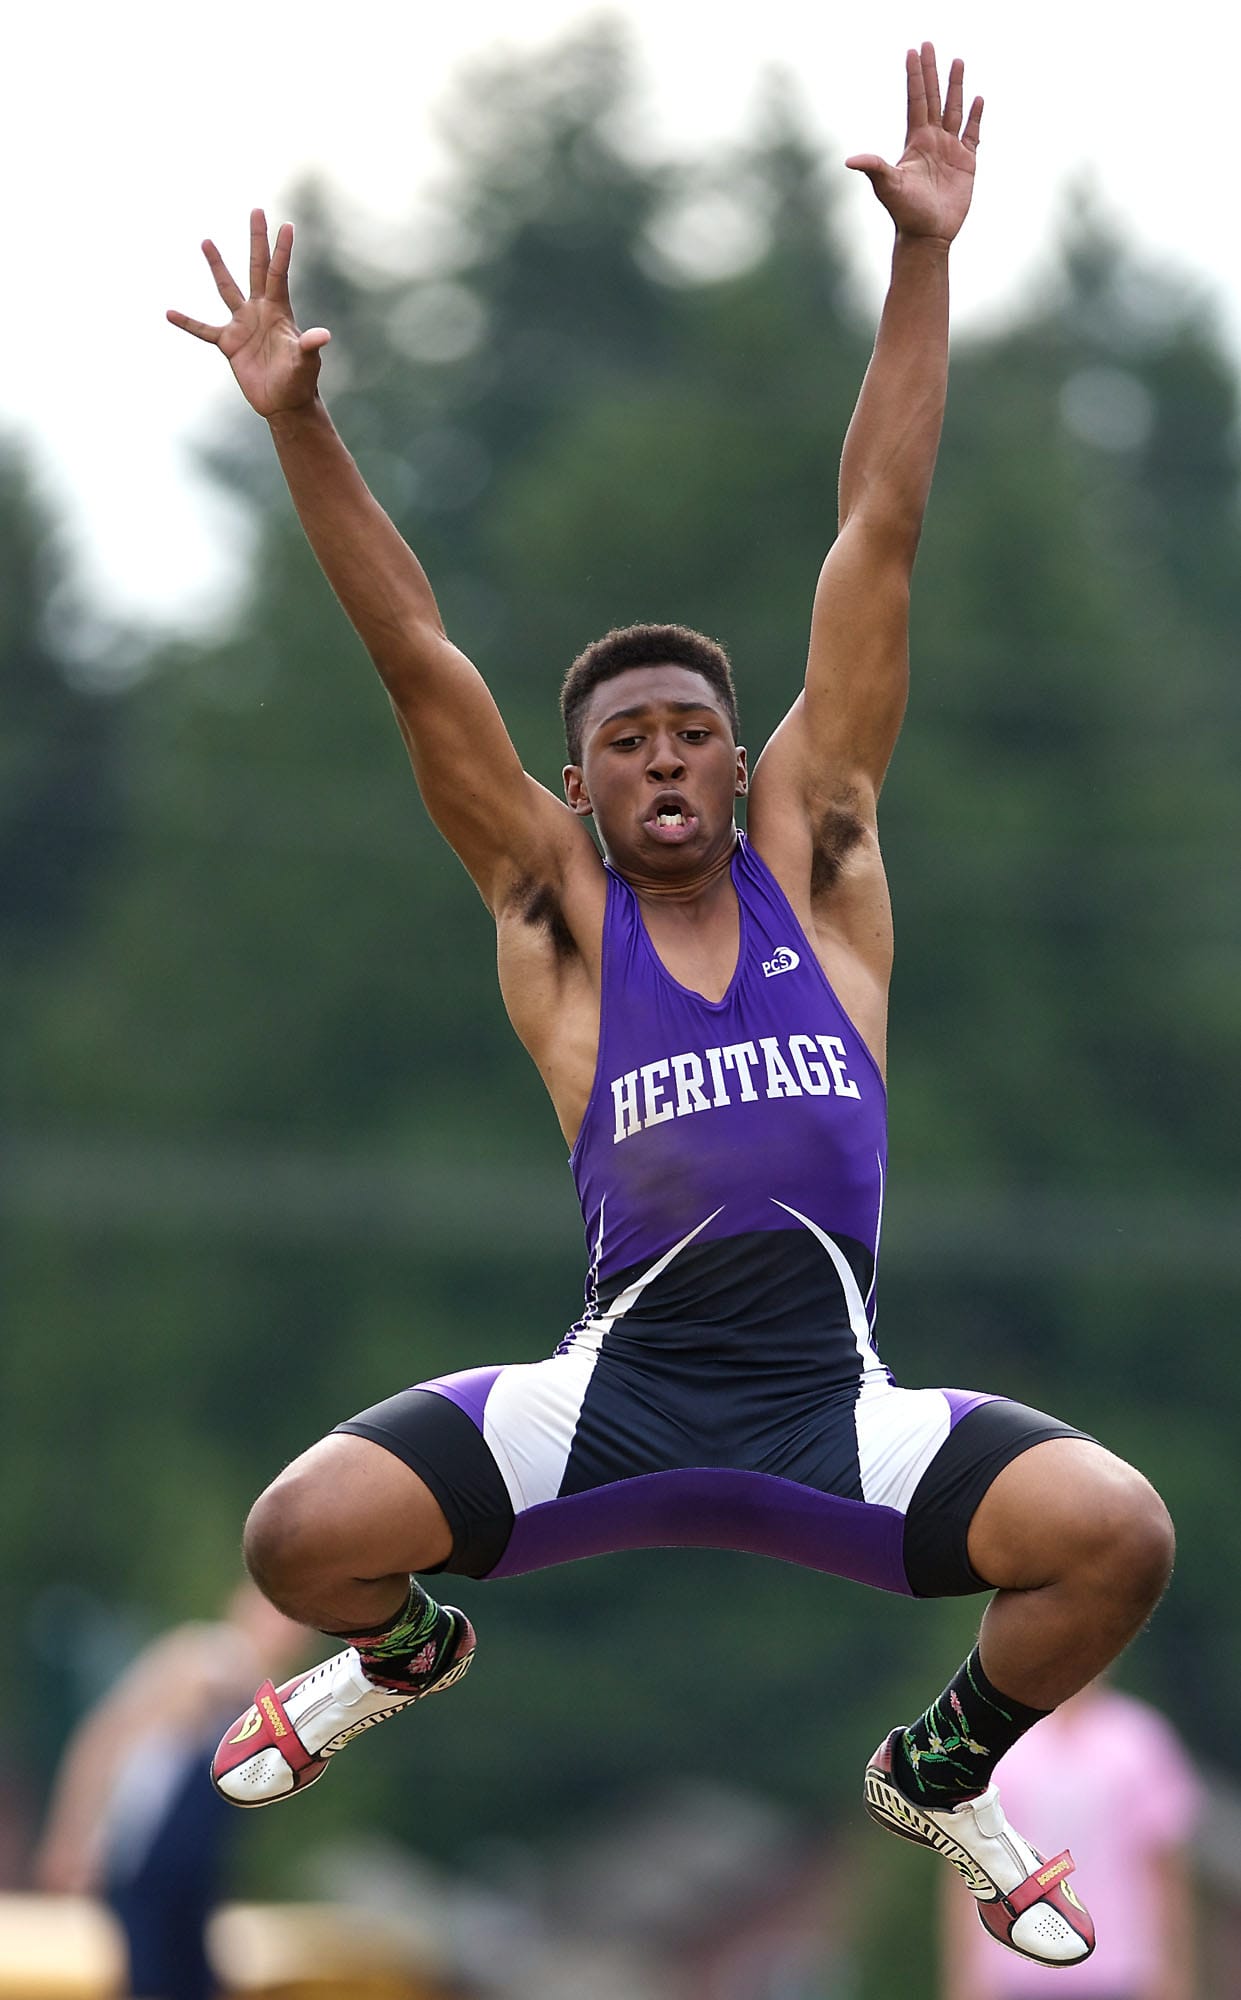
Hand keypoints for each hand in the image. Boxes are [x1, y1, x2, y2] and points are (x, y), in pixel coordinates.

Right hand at [167, 209, 330, 416]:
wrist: (284, 403)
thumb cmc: (300, 382)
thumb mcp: (305, 363)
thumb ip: (310, 347)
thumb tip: (322, 336)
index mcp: (279, 310)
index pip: (278, 273)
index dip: (281, 250)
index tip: (286, 224)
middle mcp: (260, 310)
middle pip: (256, 267)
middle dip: (256, 240)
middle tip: (256, 210)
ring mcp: (243, 325)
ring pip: (226, 288)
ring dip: (217, 265)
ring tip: (206, 241)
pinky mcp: (229, 344)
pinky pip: (203, 329)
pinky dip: (187, 322)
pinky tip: (169, 313)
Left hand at [847, 43, 982, 244]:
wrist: (926, 236)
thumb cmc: (905, 213)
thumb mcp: (888, 186)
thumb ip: (874, 168)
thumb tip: (850, 160)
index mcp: (915, 141)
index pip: (916, 101)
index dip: (915, 77)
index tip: (913, 51)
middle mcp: (932, 141)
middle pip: (934, 98)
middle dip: (932, 72)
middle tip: (930, 44)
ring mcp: (950, 150)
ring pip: (954, 110)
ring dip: (956, 87)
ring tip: (958, 61)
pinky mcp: (966, 163)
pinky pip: (973, 134)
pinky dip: (976, 117)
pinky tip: (978, 99)